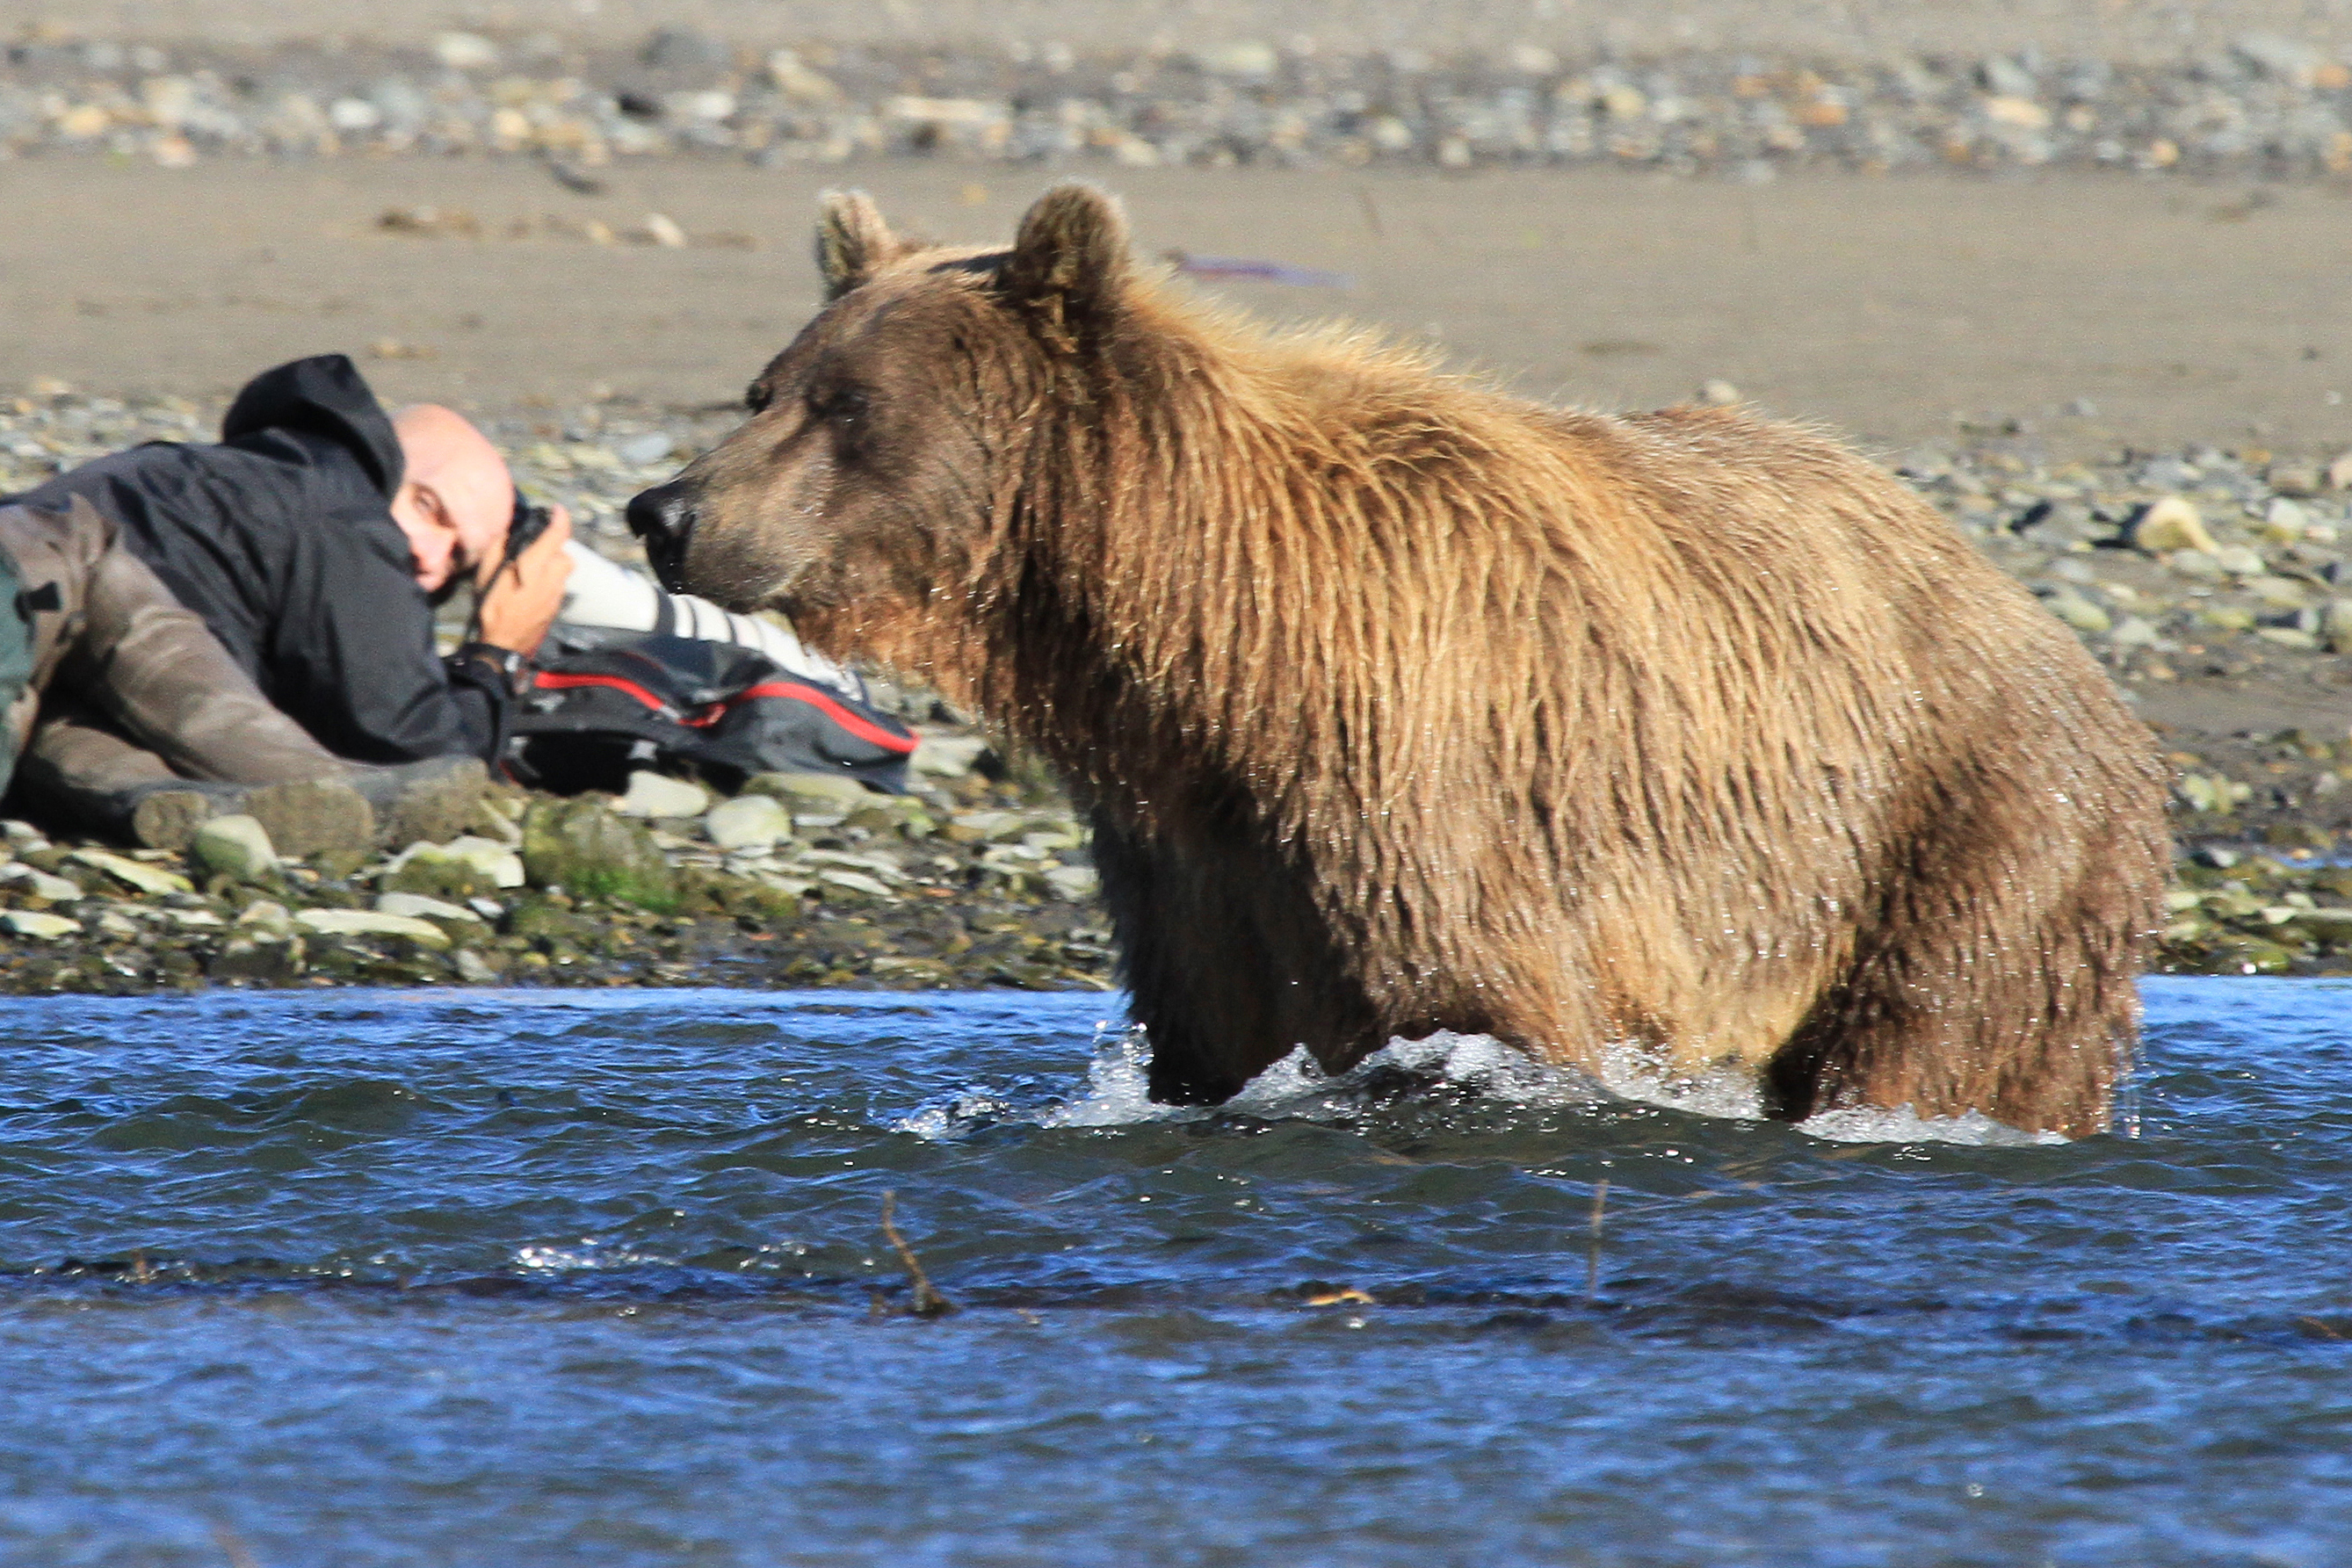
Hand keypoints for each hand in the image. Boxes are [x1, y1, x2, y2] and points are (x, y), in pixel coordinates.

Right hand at [475, 504, 573, 656]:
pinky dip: (550, 580)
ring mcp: (558, 593)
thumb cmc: (492, 606)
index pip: (558, 535)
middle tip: (535, 550)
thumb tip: (509, 531)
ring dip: (552, 566)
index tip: (557, 510)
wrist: (505, 642)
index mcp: (535, 565)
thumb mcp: (487, 574)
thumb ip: (499, 548)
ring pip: (564, 570)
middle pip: (565, 554)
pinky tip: (532, 588)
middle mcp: (553, 577)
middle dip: (553, 549)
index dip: (561, 519)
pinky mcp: (557, 606)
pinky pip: (559, 585)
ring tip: (533, 570)